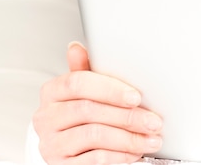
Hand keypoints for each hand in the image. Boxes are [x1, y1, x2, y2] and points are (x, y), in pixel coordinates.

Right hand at [33, 42, 163, 164]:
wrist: (69, 148)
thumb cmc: (82, 110)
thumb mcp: (84, 88)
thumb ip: (84, 69)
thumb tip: (76, 47)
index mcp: (52, 92)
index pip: (78, 83)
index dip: (110, 89)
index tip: (137, 96)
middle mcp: (46, 118)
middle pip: (89, 111)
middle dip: (128, 116)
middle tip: (153, 121)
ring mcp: (51, 144)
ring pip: (94, 136)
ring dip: (128, 138)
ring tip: (151, 139)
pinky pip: (93, 160)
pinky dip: (119, 156)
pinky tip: (135, 153)